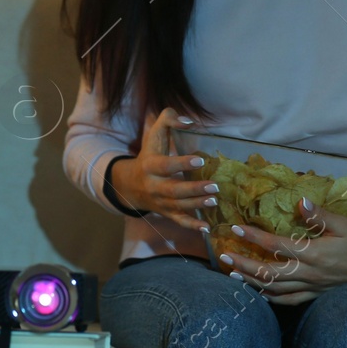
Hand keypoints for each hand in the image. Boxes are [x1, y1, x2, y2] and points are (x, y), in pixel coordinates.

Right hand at [108, 106, 216, 233]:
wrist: (131, 184)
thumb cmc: (150, 153)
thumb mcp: (155, 133)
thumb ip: (169, 119)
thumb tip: (190, 121)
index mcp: (150, 166)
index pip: (166, 166)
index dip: (182, 164)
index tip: (200, 160)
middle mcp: (154, 186)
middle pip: (174, 190)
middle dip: (194, 190)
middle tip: (215, 186)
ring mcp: (160, 202)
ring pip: (179, 206)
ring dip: (197, 205)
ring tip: (214, 201)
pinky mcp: (167, 213)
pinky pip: (179, 221)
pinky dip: (192, 226)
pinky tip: (207, 228)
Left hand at [216, 198, 346, 304]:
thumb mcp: (345, 224)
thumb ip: (320, 216)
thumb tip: (300, 201)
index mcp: (315, 254)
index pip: (277, 247)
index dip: (254, 238)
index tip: (236, 229)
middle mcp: (310, 274)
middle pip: (269, 272)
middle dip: (244, 264)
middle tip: (223, 256)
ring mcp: (312, 286)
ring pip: (276, 289)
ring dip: (252, 282)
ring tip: (233, 273)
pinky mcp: (316, 294)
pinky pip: (289, 300)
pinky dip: (270, 298)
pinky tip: (258, 293)